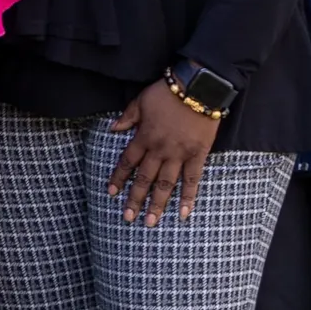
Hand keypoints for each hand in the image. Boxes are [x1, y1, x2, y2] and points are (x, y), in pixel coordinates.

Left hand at [105, 80, 220, 223]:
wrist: (198, 87)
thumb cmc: (167, 92)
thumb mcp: (141, 100)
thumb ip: (128, 117)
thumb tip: (113, 129)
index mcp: (144, 137)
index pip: (127, 161)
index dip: (118, 177)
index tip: (111, 193)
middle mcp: (159, 150)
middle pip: (144, 179)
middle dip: (134, 199)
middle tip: (127, 217)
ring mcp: (179, 154)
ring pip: (165, 184)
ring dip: (157, 204)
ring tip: (150, 222)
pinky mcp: (198, 155)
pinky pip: (193, 180)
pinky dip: (189, 197)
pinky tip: (184, 213)